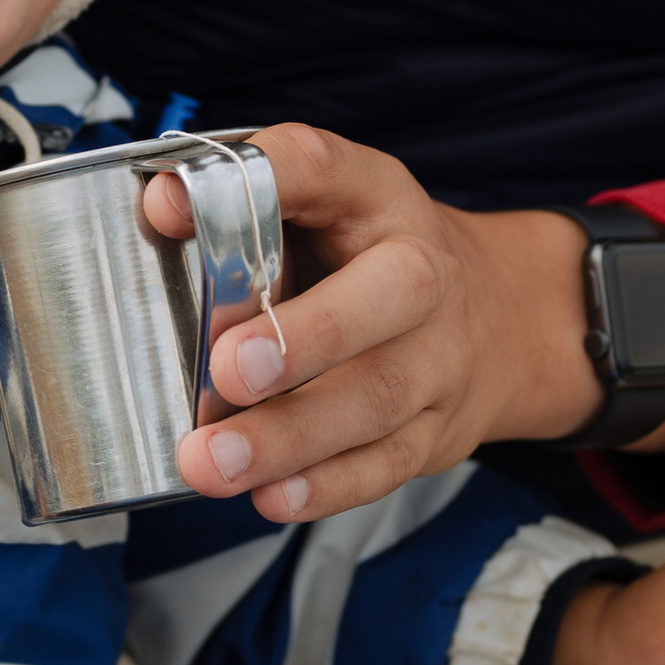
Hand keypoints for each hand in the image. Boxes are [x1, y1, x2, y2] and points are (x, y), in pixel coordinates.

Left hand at [145, 129, 620, 524]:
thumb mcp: (327, 206)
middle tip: (228, 369)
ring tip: (211, 461)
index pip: (323, 167)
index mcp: (377, 196)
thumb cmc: (373, 258)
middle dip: (305, 337)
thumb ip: (246, 203)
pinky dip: (328, 487)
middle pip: (389, 296)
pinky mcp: (435, 431)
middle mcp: (422, 273)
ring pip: (377, 397)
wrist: (504, 319)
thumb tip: (160, 204)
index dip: (254, 179)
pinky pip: (386, 464)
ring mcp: (437, 358)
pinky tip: (271, 496)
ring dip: (290, 436)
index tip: (166, 206)